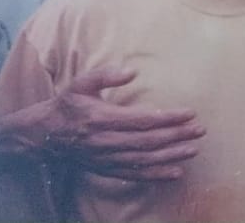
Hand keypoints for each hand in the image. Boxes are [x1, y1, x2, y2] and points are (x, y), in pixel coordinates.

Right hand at [39, 67, 204, 180]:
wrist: (44, 135)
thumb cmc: (68, 105)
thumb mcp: (81, 83)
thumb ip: (105, 74)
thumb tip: (132, 71)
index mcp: (101, 119)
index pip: (142, 120)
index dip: (168, 118)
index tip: (190, 113)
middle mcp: (106, 142)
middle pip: (148, 141)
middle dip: (176, 136)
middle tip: (200, 129)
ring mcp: (107, 158)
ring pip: (144, 160)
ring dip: (172, 156)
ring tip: (194, 149)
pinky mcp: (107, 169)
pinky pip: (135, 175)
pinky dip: (157, 175)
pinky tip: (177, 172)